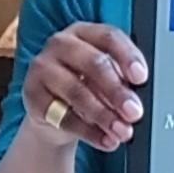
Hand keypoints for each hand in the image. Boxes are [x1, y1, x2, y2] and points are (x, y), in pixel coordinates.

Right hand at [25, 22, 144, 154]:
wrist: (53, 112)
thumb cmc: (87, 86)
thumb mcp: (106, 78)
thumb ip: (122, 81)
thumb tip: (138, 100)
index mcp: (85, 32)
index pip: (109, 37)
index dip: (128, 56)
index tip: (141, 78)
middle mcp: (61, 44)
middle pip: (94, 63)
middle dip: (117, 91)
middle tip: (135, 112)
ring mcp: (42, 67)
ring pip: (77, 91)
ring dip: (104, 115)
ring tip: (123, 131)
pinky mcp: (32, 94)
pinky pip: (63, 116)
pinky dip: (89, 132)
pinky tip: (106, 140)